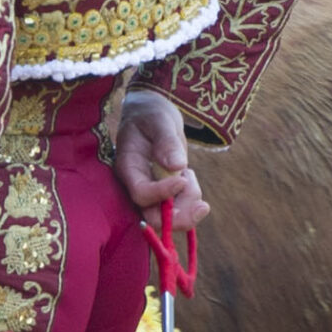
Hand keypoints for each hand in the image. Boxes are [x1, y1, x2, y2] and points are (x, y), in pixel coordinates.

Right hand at [113, 89, 208, 223]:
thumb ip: (166, 141)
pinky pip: (178, 209)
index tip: (184, 178)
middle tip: (203, 206)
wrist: (151, 115)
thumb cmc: (151, 114)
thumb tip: (177, 165)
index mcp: (128, 167)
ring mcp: (151, 191)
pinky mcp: (164, 193)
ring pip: (168, 217)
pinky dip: (191, 200)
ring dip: (189, 205)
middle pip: (152, 217)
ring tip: (192, 175)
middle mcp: (137, 185)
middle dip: (179, 218)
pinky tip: (190, 176)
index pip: (141, 193)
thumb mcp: (159, 121)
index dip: (162, 193)